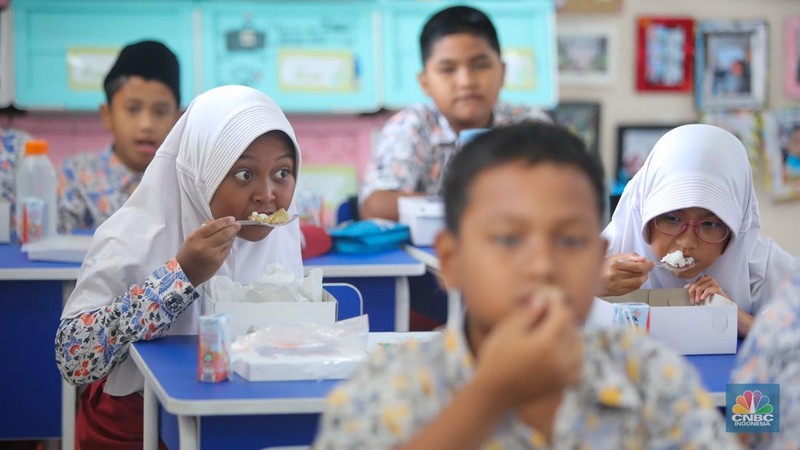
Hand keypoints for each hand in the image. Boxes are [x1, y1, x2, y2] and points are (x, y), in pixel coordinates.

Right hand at [176, 217, 240, 285]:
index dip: (225, 221)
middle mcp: (205, 246)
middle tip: (237, 225)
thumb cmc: (187, 254)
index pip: (214, 226)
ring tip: (234, 231)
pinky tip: (230, 240)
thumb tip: (217, 222)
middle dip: (233, 227)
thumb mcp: (191, 238)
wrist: (185, 273)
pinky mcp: (218, 261)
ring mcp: (213, 254)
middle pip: (224, 233)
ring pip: (227, 241)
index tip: (231, 219)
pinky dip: (230, 243)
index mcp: (196, 237)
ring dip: (232, 235)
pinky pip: (227, 249)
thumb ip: (204, 229)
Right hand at [472, 288, 582, 410]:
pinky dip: (574, 355)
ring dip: (570, 334)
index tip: (544, 300)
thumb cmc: (496, 357)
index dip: (554, 303)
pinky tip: (561, 351)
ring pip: (579, 346)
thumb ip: (529, 312)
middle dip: (561, 317)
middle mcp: (560, 359)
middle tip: (545, 312)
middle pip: (572, 328)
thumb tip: (543, 299)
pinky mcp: (562, 384)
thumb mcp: (508, 329)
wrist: (493, 393)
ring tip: (553, 329)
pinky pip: (578, 365)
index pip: (562, 314)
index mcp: (546, 343)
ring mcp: (563, 374)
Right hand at [598, 253, 652, 296]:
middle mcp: (615, 276)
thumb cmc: (602, 266)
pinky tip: (634, 280)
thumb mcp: (615, 257)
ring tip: (642, 273)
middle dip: (646, 271)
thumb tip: (643, 259)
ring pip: (638, 283)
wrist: (588, 278)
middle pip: (639, 275)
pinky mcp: (617, 293)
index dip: (647, 265)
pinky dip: (637, 284)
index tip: (651, 263)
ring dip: (643, 278)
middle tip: (648, 267)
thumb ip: (630, 256)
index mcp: (614, 265)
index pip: (638, 266)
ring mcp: (616, 286)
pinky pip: (633, 289)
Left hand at [684, 274, 729, 303]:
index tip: (688, 297)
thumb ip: (694, 290)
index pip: (693, 283)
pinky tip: (702, 298)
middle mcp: (708, 279)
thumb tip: (686, 287)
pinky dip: (704, 294)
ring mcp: (714, 283)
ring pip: (700, 287)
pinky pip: (708, 289)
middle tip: (693, 301)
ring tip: (698, 301)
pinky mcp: (718, 288)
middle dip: (692, 293)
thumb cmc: (712, 298)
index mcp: (703, 279)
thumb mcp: (701, 293)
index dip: (689, 290)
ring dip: (697, 295)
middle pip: (696, 284)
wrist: (724, 303)